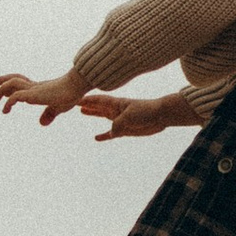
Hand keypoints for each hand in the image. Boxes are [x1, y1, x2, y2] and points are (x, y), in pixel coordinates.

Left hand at [0, 71, 89, 127]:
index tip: (5, 92)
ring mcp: (33, 89)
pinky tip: (5, 110)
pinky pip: (16, 96)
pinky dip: (8, 102)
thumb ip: (50, 114)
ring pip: (12, 82)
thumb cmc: (71, 95)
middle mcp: (35, 86)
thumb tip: (41, 123)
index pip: (23, 83)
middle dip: (2, 80)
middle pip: (15, 78)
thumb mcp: (59, 107)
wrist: (76, 86)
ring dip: (1, 89)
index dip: (13, 86)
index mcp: (41, 88)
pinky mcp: (33, 94)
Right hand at [78, 90, 206, 143]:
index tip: (75, 98)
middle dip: (87, 104)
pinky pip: (111, 133)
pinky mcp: (125, 130)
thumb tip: (111, 132)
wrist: (161, 116)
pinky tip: (96, 138)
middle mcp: (116, 110)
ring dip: (93, 114)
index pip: (98, 100)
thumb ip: (117, 124)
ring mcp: (120, 119)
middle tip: (74, 102)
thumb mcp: (129, 117)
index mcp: (116, 104)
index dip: (87, 99)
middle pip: (98, 106)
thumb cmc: (146, 111)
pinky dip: (104, 135)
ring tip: (82, 112)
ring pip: (103, 116)